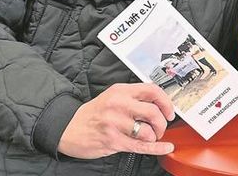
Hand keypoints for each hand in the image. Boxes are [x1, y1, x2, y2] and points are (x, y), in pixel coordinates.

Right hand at [57, 83, 174, 158]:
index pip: (152, 90)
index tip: (170, 111)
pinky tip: (165, 147)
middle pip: (153, 112)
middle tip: (160, 128)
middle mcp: (118, 105)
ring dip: (153, 137)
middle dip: (162, 123)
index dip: (166, 102)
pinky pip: (141, 146)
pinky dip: (157, 148)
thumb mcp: (112, 96)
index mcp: (120, 91)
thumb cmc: (93, 114)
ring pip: (148, 131)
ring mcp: (115, 124)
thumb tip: (159, 103)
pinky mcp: (113, 141)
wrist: (68, 128)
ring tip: (149, 137)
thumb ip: (133, 97)